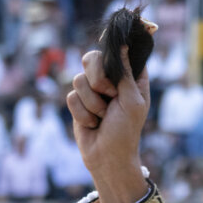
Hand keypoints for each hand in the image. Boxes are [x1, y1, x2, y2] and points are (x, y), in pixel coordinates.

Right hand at [66, 46, 150, 202]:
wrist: (108, 157)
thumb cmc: (125, 131)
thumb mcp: (131, 101)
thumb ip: (125, 73)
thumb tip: (122, 45)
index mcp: (130, 78)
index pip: (119, 51)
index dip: (114, 55)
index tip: (115, 63)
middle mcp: (111, 81)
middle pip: (92, 58)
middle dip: (98, 79)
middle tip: (109, 94)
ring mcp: (93, 91)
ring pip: (78, 79)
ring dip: (91, 103)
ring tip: (102, 117)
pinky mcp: (78, 103)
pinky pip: (70, 97)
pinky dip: (82, 113)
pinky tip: (92, 124)